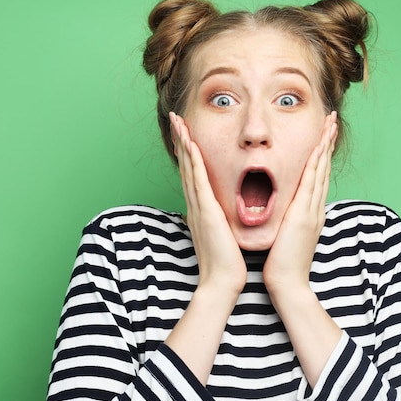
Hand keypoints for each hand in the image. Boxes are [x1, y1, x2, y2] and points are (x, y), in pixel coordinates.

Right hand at [170, 112, 246, 295]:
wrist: (222, 282)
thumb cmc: (225, 261)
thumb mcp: (219, 235)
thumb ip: (215, 222)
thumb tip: (214, 215)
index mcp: (201, 209)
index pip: (192, 174)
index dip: (187, 152)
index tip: (186, 133)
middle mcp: (195, 205)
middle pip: (185, 166)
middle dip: (181, 140)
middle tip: (176, 118)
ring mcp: (199, 208)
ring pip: (188, 168)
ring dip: (184, 144)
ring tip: (179, 122)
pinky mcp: (206, 213)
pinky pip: (198, 182)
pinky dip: (193, 163)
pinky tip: (191, 145)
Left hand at [263, 111, 337, 293]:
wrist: (288, 283)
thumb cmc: (284, 263)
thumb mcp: (287, 237)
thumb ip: (289, 222)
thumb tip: (286, 213)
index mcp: (310, 213)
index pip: (317, 178)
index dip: (321, 156)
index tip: (322, 137)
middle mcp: (314, 208)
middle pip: (323, 169)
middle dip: (327, 144)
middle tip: (331, 121)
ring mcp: (312, 210)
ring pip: (321, 171)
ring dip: (325, 146)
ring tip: (330, 125)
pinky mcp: (305, 215)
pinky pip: (312, 183)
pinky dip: (317, 163)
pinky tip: (318, 147)